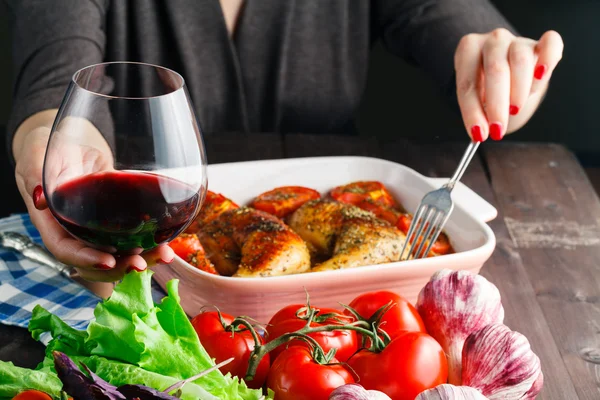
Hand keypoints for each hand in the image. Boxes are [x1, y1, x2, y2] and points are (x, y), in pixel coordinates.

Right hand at [14, 123, 173, 281]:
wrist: (70, 143)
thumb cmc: (48, 149)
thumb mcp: (37, 155)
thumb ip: (35, 173)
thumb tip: (40, 198)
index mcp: (52, 221)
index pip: (65, 249)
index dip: (85, 259)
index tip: (109, 260)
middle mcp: (74, 231)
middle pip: (95, 260)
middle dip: (119, 266)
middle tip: (142, 264)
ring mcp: (96, 228)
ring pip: (117, 253)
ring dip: (140, 258)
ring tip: (163, 255)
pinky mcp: (116, 219)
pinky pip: (131, 237)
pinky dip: (149, 243)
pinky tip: (166, 243)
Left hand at [454, 29, 563, 140]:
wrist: (508, 71)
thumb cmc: (487, 85)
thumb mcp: (476, 96)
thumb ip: (477, 109)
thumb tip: (479, 133)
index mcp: (468, 49)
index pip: (468, 82)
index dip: (472, 111)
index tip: (479, 134)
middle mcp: (493, 40)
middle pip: (495, 69)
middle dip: (497, 105)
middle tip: (498, 129)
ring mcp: (518, 40)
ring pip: (521, 60)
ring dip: (519, 90)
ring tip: (515, 109)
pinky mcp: (543, 43)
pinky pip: (550, 44)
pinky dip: (548, 58)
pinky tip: (541, 75)